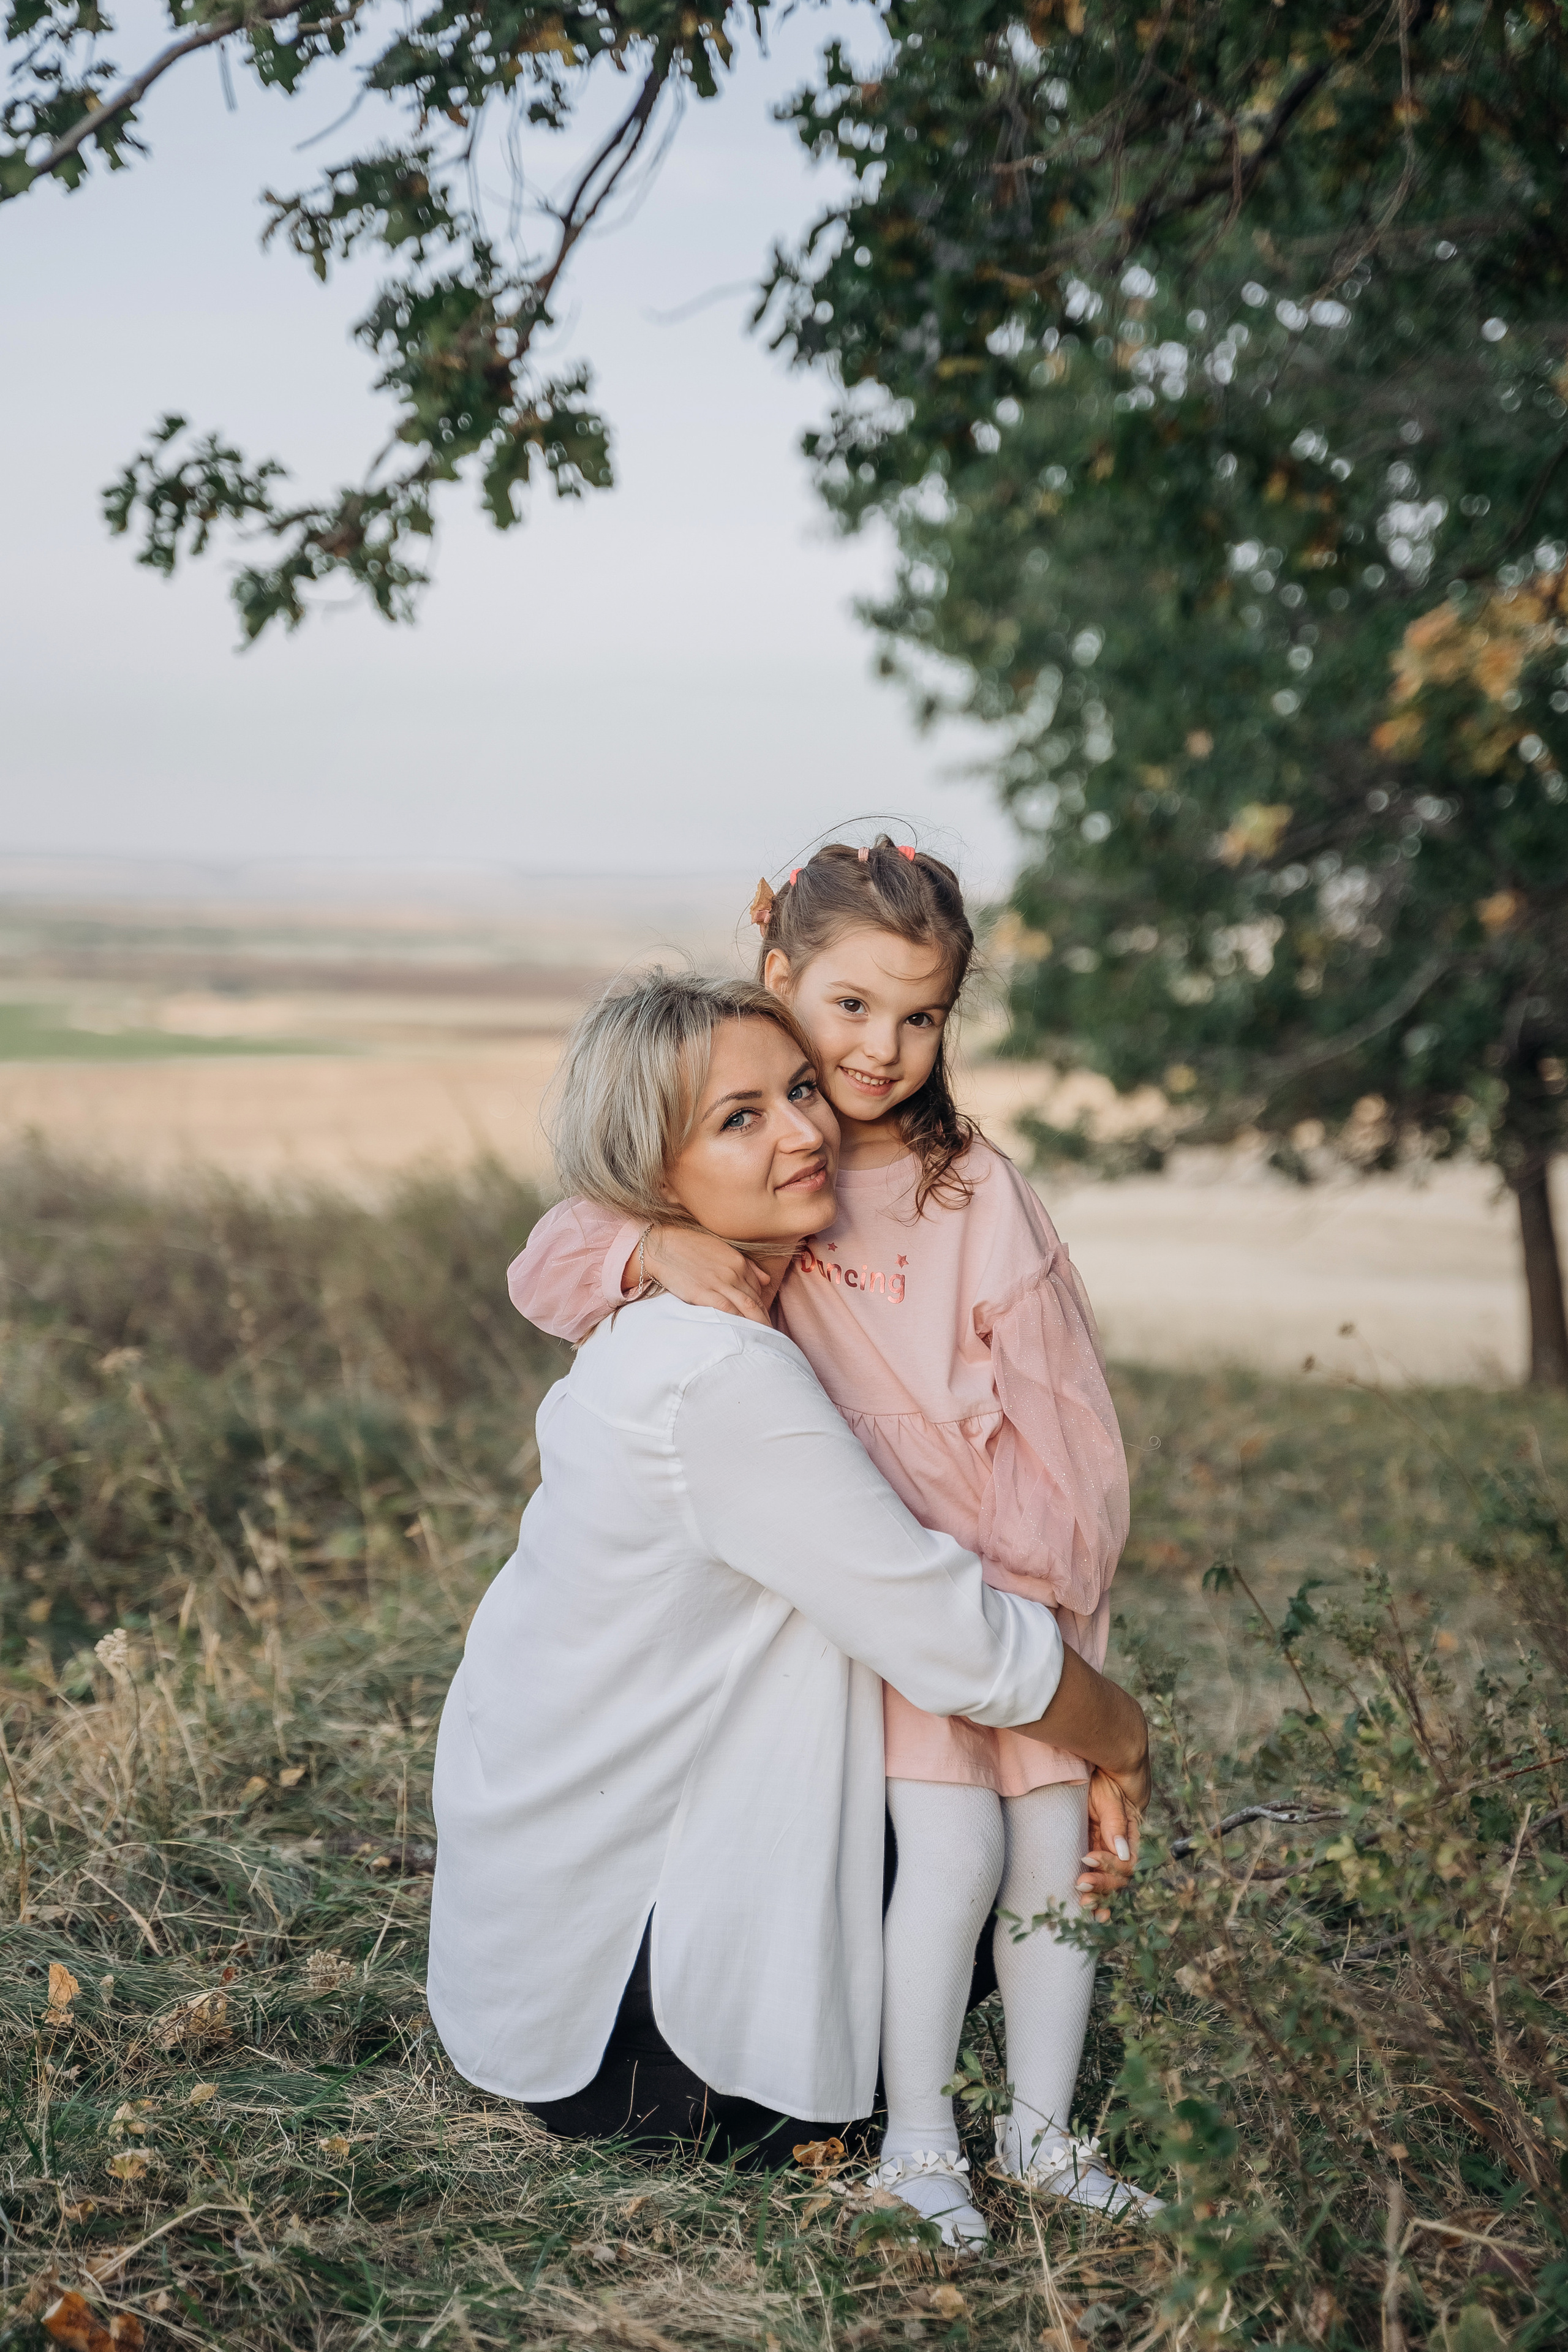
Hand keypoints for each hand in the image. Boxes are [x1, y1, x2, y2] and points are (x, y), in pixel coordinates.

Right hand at [623, 1225, 773, 1324]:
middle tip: (774, 1337)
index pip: (757, 1289)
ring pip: (746, 1307)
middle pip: (756, 1301)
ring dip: (757, 1325)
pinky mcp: (704, 1293)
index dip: (763, 1307)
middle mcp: (733, 1272)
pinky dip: (738, 1322)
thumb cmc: (689, 1246)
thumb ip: (747, 1265)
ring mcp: (719, 1283)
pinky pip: (727, 1310)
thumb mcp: (721, 1249)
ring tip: (764, 1339)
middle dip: (766, 1320)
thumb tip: (766, 1280)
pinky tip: (743, 1333)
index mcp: (738, 1261)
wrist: (662, 1246)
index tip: (765, 1321)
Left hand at [1076, 1763, 1145, 1919]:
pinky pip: (1096, 1875)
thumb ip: (1115, 1822)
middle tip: (1082, 1888)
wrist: (1094, 1761)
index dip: (1109, 1866)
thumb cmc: (1104, 1776)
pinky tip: (1090, 1909)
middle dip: (1102, 1886)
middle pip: (1119, 1876)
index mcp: (1129, 1832)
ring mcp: (1105, 1848)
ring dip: (1099, 1895)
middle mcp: (1120, 1845)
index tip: (1087, 1858)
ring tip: (1084, 1906)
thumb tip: (1123, 1854)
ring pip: (1109, 1881)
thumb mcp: (1109, 1795)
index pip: (1126, 1861)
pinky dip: (1095, 1892)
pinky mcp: (1090, 1847)